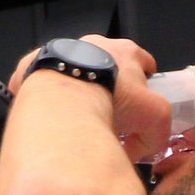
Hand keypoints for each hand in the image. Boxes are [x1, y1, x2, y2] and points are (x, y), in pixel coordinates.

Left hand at [7, 36, 166, 160]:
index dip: (144, 84)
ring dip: (78, 87)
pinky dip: (47, 94)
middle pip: (108, 65)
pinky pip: (43, 79)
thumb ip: (156, 134)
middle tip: (109, 112)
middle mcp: (95, 45)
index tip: (140, 102)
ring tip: (77, 115)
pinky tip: (51, 113)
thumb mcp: (154, 118)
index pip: (144, 63)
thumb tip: (144, 149)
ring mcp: (65, 51)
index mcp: (127, 52)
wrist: (66, 97)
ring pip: (75, 69)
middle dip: (111, 86)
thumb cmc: (109, 98)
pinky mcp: (37, 63)